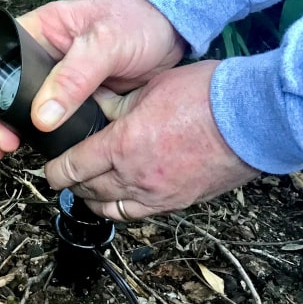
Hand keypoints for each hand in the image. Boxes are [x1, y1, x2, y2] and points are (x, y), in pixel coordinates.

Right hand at [0, 0, 185, 161]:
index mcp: (38, 31)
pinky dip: (41, 139)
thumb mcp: (105, 43)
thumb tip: (41, 117)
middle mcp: (42, 57)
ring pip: (25, 109)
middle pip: (3, 88)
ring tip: (3, 153)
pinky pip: (53, 122)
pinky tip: (37, 155)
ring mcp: (59, 81)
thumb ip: (74, 78)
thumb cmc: (137, 20)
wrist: (174, 30)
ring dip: (11, 131)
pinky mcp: (78, 101)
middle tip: (1, 142)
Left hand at [44, 60, 260, 219]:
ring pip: (111, 208)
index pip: (74, 166)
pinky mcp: (178, 203)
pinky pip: (139, 215)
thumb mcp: (150, 88)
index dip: (56, 171)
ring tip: (89, 190)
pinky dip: (123, 208)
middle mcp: (135, 176)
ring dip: (94, 200)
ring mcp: (158, 195)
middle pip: (88, 189)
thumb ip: (118, 104)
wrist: (252, 119)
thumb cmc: (206, 96)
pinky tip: (122, 199)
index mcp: (123, 144)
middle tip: (66, 175)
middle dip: (72, 183)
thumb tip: (95, 108)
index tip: (50, 170)